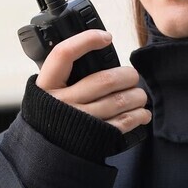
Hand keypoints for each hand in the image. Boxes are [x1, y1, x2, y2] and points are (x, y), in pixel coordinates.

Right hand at [37, 30, 151, 134]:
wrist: (46, 149)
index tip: (106, 38)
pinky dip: (138, 115)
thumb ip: (64, 75)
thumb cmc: (53, 113)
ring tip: (139, 95)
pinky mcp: (95, 137)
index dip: (87, 40)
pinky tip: (141, 112)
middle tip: (132, 76)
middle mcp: (62, 102)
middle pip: (104, 80)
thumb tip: (98, 51)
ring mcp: (79, 120)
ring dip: (136, 96)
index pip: (64, 54)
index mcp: (47, 85)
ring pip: (118, 101)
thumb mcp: (48, 91)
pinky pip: (123, 122)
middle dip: (126, 75)